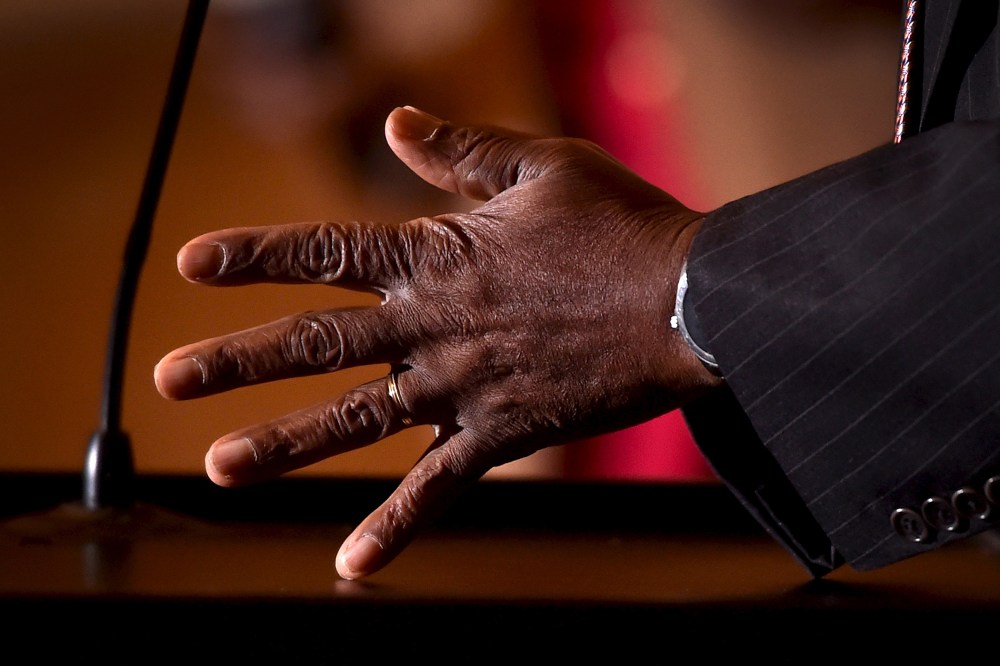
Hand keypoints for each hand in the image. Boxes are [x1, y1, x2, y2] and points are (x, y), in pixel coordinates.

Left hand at [154, 106, 721, 578]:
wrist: (691, 299)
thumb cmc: (622, 224)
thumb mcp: (541, 166)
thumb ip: (460, 152)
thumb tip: (394, 126)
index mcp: (436, 256)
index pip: (325, 253)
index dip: (256, 255)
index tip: (192, 263)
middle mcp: (433, 326)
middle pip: (317, 344)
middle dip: (238, 361)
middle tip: (170, 380)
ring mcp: (462, 388)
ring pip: (355, 421)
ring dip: (284, 443)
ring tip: (221, 468)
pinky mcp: (502, 436)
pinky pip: (437, 489)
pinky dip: (394, 529)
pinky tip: (350, 566)